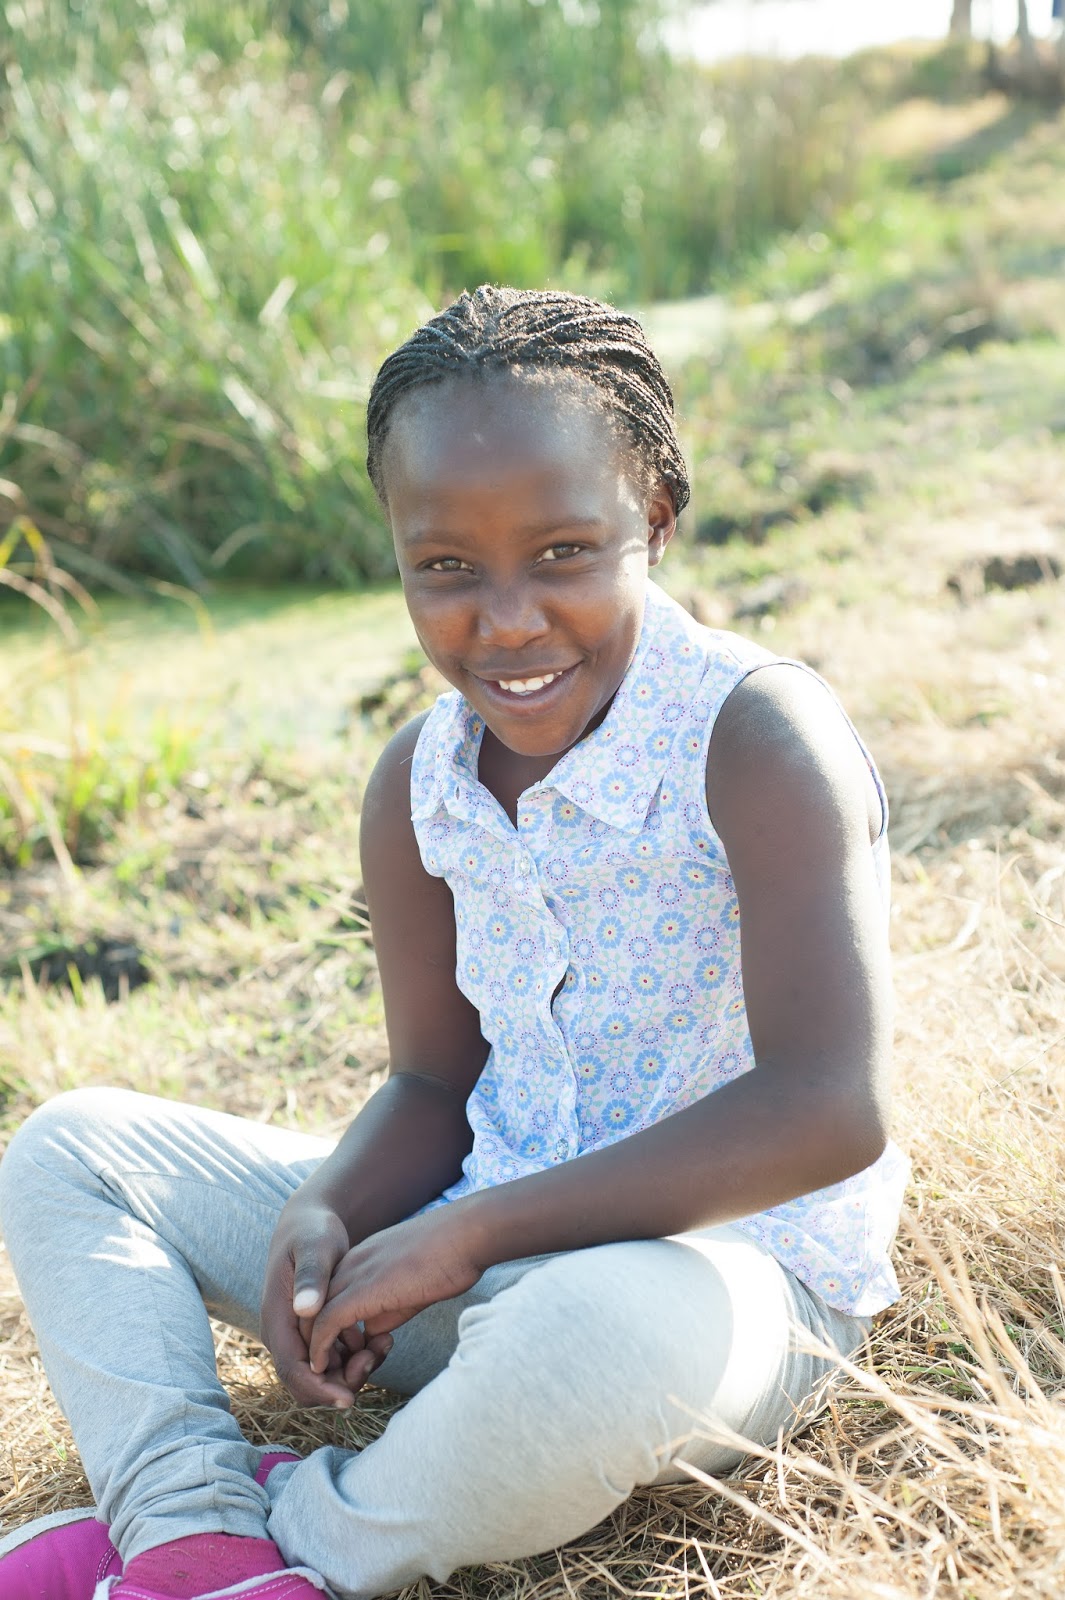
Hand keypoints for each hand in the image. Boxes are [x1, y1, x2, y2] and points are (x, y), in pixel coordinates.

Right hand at [260, 1199, 392, 1407]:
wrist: (312, 1225)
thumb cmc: (312, 1232)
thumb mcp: (314, 1247)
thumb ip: (311, 1275)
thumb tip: (305, 1309)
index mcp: (276, 1319)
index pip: (291, 1369)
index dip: (319, 1388)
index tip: (349, 1399)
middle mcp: (284, 1335)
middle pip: (308, 1381)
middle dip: (341, 1381)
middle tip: (376, 1358)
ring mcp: (299, 1337)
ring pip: (325, 1375)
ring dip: (354, 1369)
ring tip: (384, 1343)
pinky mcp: (316, 1335)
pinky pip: (336, 1360)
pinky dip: (358, 1356)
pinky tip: (380, 1338)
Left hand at [307, 1205, 482, 1380]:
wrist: (467, 1234)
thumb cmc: (449, 1258)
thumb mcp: (406, 1288)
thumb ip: (383, 1310)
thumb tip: (369, 1336)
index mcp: (358, 1261)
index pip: (323, 1300)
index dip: (323, 1332)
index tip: (340, 1356)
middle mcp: (347, 1265)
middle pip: (309, 1310)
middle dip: (312, 1345)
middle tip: (326, 1373)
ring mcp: (353, 1275)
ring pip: (312, 1319)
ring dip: (314, 1354)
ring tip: (324, 1377)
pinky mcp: (362, 1290)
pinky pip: (326, 1324)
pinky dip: (320, 1350)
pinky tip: (323, 1368)